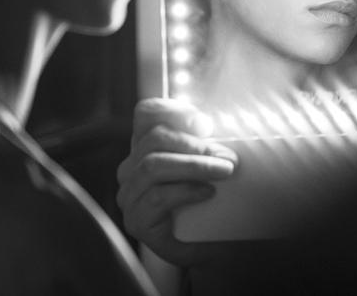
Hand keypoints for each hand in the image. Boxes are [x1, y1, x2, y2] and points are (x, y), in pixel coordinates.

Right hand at [116, 98, 236, 265]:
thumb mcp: (211, 165)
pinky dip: (185, 191)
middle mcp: (132, 168)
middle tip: (226, 158)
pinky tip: (206, 193)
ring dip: (194, 166)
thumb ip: (209, 144)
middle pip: (153, 140)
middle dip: (194, 146)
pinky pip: (156, 197)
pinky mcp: (136, 221)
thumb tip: (221, 132)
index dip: (172, 111)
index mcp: (147, 147)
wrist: (211, 246)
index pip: (146, 115)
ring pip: (152, 166)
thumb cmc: (210, 203)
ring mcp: (130, 196)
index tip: (203, 123)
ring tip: (223, 172)